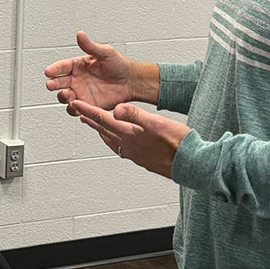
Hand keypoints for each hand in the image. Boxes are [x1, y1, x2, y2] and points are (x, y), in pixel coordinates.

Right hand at [44, 31, 133, 113]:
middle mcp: (76, 79)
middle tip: (51, 84)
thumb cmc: (119, 65)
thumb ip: (91, 46)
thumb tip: (80, 34)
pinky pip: (76, 109)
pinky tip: (76, 105)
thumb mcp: (105, 52)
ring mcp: (81, 93)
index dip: (54, 69)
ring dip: (62, 97)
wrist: (131, 82)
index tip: (48, 72)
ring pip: (65, 97)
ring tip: (66, 95)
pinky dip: (73, 109)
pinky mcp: (88, 105)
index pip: (62, 67)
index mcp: (78, 65)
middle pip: (59, 82)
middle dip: (53, 84)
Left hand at [70, 99, 188, 177]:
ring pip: (112, 141)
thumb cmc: (179, 144)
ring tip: (96, 126)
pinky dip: (114, 141)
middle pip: (104, 131)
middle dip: (91, 120)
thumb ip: (134, 115)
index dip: (88, 110)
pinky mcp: (144, 159)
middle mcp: (129, 146)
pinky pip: (122, 148)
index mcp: (130, 135)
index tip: (75, 104)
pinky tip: (120, 142)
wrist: (194, 165)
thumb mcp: (157, 123)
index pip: (103, 119)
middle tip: (80, 113)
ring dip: (101, 131)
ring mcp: (136, 154)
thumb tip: (115, 109)